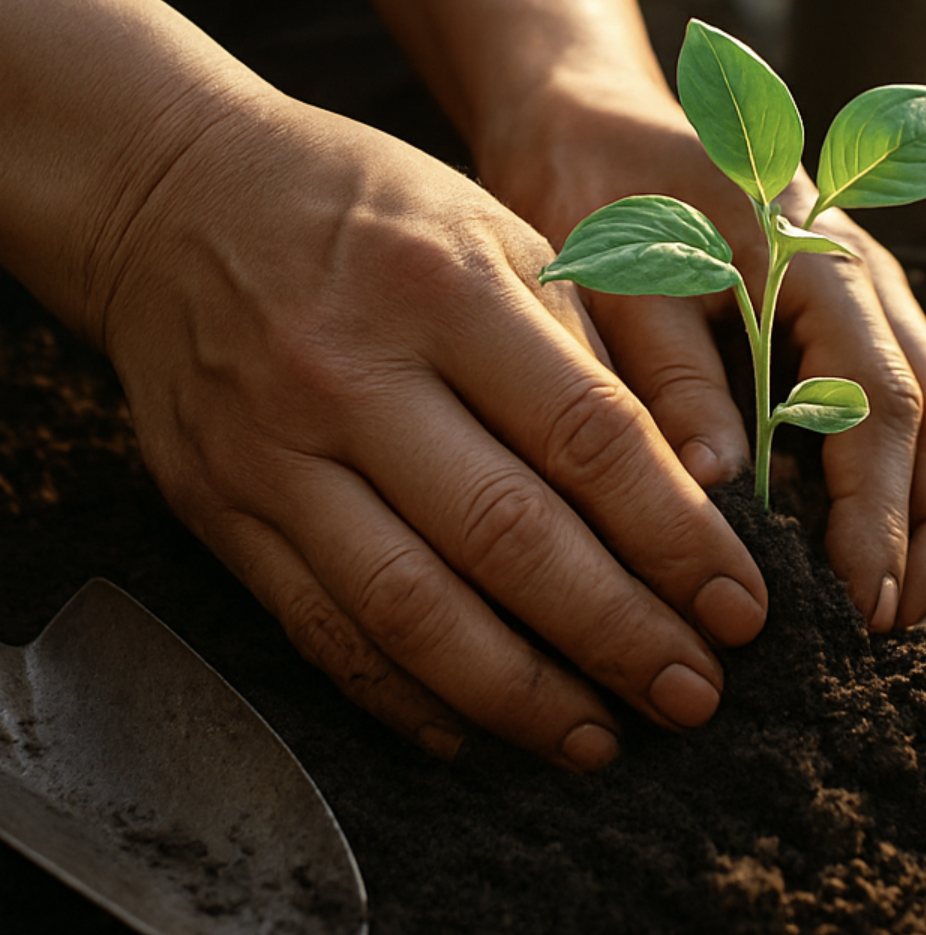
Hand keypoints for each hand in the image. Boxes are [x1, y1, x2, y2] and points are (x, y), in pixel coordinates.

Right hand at [96, 93, 767, 766]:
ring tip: (599, 738)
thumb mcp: (496, 228)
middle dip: (617, 635)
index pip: (590, 438)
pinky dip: (403, 696)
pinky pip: (319, 630)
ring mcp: (275, 451)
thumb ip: (585, 347)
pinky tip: (473, 732)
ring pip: (410, 609)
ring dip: (519, 695)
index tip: (740, 609)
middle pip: (508, 538)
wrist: (176, 196)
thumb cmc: (370, 210)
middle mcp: (355, 374)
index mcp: (450, 288)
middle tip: (694, 695)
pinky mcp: (218, 509)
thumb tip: (682, 487)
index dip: (676, 539)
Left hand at [482, 66, 925, 631]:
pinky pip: (911, 410)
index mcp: (817, 261)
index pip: (880, 406)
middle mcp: (866, 282)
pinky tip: (870, 550)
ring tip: (900, 612)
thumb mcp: (617, 277)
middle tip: (899, 632)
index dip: (878, 515)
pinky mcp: (849, 325)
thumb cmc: (597, 195)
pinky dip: (908, 486)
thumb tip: (722, 490)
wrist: (592, 121)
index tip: (863, 607)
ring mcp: (869, 301)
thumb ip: (670, 372)